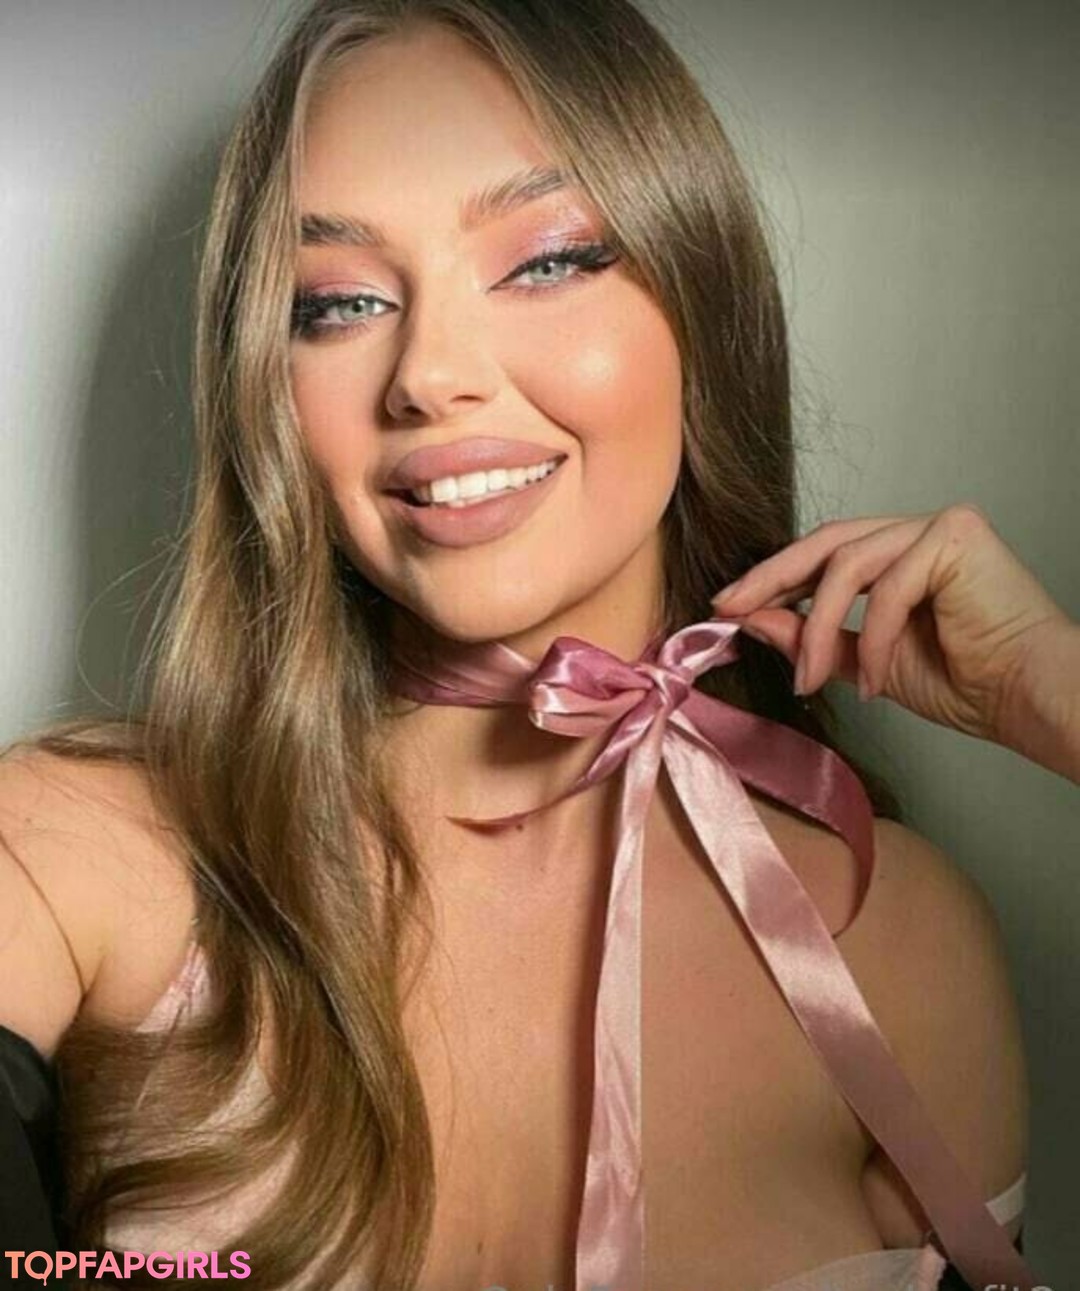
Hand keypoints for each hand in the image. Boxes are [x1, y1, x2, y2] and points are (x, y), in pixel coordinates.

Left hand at [710, 505, 1078, 774]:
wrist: (1027, 701)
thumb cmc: (967, 684)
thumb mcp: (868, 662)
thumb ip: (816, 638)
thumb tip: (754, 620)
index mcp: (900, 554)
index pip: (823, 553)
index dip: (773, 577)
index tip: (728, 605)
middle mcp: (918, 530)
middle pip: (826, 543)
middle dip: (771, 579)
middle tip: (729, 610)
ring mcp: (938, 526)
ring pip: (848, 565)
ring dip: (818, 628)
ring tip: (811, 681)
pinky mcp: (956, 536)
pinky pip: (887, 587)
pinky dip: (873, 640)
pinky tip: (874, 684)